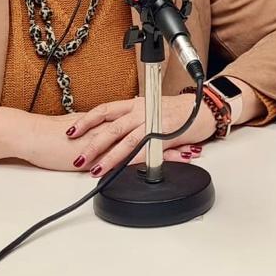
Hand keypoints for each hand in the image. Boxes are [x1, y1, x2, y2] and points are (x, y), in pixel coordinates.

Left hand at [65, 93, 216, 177]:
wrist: (204, 109)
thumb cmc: (179, 111)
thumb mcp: (151, 108)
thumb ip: (133, 119)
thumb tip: (114, 131)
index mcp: (135, 103)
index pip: (104, 110)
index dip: (86, 121)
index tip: (72, 132)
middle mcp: (141, 111)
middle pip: (111, 128)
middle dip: (92, 144)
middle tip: (78, 157)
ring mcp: (153, 123)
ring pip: (125, 142)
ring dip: (109, 158)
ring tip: (96, 170)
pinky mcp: (165, 136)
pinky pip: (145, 151)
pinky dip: (132, 162)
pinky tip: (123, 171)